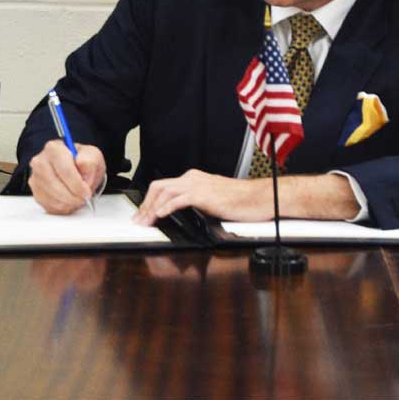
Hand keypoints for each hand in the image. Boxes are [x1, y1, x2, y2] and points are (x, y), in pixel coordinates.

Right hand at [28, 140, 105, 214]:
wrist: (75, 170)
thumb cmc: (82, 162)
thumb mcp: (92, 156)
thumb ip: (90, 159)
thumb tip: (82, 163)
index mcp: (54, 148)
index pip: (64, 169)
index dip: (76, 184)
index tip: (86, 192)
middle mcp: (40, 161)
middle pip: (54, 184)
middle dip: (72, 196)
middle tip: (83, 198)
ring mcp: (35, 177)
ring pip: (51, 197)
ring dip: (68, 202)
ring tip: (77, 198)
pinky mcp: (36, 192)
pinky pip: (48, 205)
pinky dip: (61, 207)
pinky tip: (69, 200)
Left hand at [132, 169, 271, 224]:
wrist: (259, 197)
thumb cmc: (242, 200)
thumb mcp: (213, 198)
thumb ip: (197, 202)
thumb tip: (184, 213)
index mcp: (193, 178)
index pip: (164, 186)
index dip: (149, 200)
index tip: (143, 214)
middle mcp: (192, 178)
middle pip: (158, 187)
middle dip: (145, 204)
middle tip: (139, 220)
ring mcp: (197, 185)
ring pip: (164, 192)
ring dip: (151, 208)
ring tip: (146, 221)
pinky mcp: (204, 195)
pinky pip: (179, 200)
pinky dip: (166, 207)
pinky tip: (160, 215)